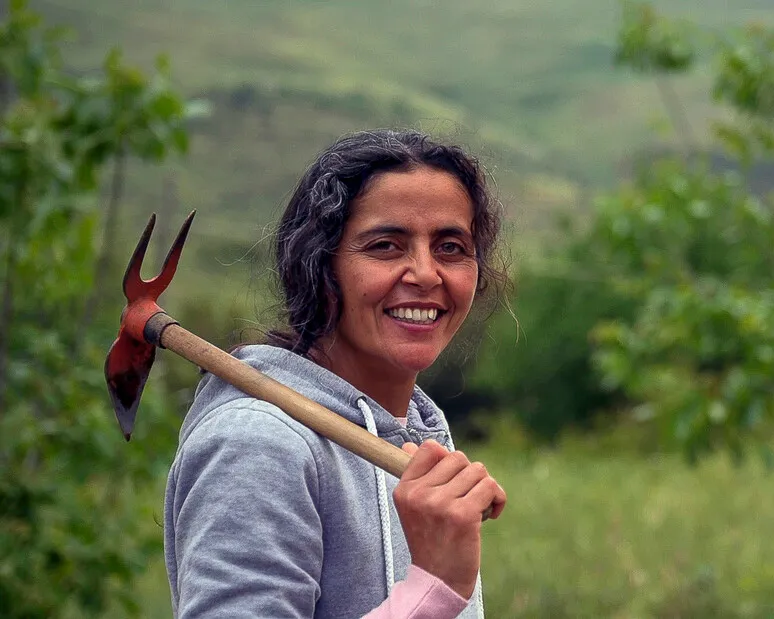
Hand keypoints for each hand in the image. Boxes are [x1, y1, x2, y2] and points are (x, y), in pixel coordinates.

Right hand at [393, 440, 506, 599]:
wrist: (439, 580)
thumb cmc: (430, 540)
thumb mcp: (413, 507)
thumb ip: (415, 475)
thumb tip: (408, 444)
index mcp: (405, 489)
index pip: (430, 449)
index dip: (447, 461)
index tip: (452, 482)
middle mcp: (419, 494)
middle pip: (458, 458)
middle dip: (469, 477)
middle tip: (466, 500)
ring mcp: (440, 504)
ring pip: (478, 470)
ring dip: (484, 488)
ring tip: (478, 508)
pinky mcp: (463, 515)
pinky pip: (490, 486)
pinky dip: (497, 499)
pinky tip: (491, 515)